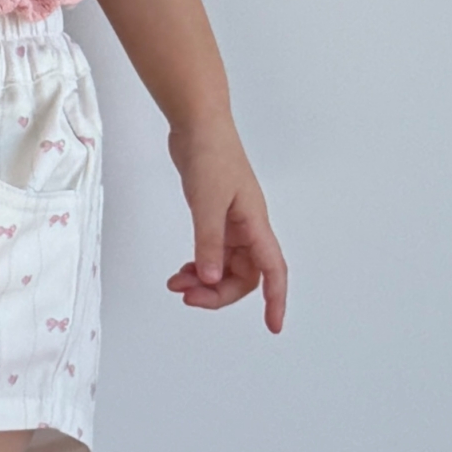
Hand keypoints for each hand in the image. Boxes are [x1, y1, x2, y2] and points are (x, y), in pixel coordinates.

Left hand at [166, 117, 287, 331]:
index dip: (275, 300)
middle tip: (187, 297)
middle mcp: (248, 227)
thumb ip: (208, 243)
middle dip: (217, 293)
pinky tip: (182, 270)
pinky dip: (198, 265)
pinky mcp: (215, 216)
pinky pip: (212, 253)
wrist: (197, 125)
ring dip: (204, 281)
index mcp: (255, 224)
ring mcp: (232, 222)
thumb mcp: (207, 203)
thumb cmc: (210, 155)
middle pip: (244, 276)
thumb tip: (211, 278)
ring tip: (177, 284)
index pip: (273, 270)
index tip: (273, 326)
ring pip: (225, 267)